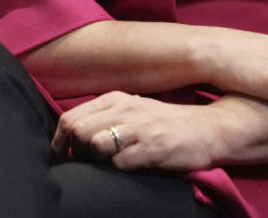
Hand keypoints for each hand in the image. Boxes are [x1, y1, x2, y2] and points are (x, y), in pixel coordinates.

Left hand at [51, 91, 218, 172]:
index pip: (71, 117)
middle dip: (72, 151)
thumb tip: (72, 134)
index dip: (59, 140)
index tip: (61, 156)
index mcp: (115, 99)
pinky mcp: (153, 148)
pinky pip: (121, 162)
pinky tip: (126, 168)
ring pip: (95, 143)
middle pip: (77, 130)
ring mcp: (139, 128)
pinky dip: (117, 169)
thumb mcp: (132, 110)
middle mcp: (125, 109)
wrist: (207, 129)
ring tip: (102, 165)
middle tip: (80, 163)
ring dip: (93, 160)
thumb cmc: (165, 123)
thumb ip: (105, 117)